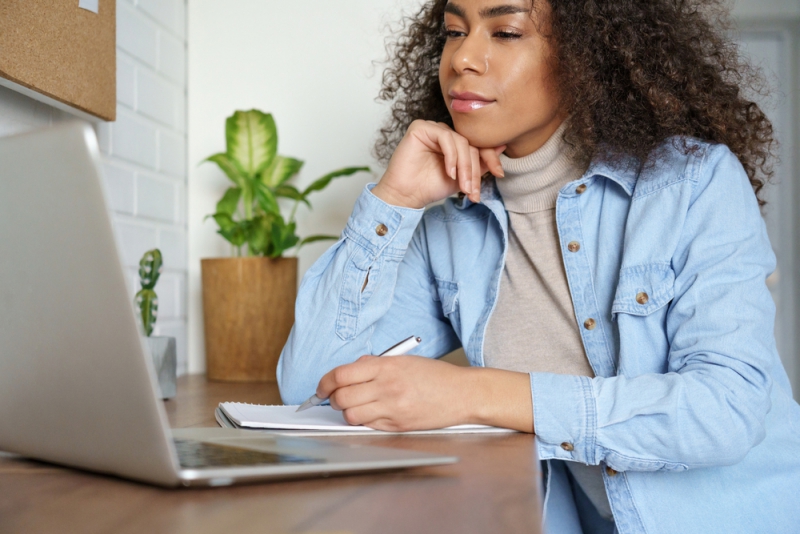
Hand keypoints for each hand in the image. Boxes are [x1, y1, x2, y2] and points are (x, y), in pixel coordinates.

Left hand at [316, 355, 533, 432]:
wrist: (462, 394)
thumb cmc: (435, 375)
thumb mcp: (403, 360)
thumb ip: (373, 365)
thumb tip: (348, 372)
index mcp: (387, 367)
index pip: (341, 375)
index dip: (325, 383)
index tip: (322, 387)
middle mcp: (387, 387)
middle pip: (341, 398)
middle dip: (333, 399)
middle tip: (337, 397)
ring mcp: (392, 409)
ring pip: (351, 416)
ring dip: (347, 412)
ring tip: (356, 407)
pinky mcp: (397, 426)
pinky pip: (368, 426)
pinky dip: (364, 421)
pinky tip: (372, 414)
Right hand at [372, 120, 505, 208]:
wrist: (406, 195)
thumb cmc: (430, 187)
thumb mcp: (463, 178)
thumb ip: (481, 163)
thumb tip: (502, 146)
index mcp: (454, 143)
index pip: (477, 145)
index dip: (490, 158)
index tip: (499, 174)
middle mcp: (444, 133)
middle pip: (470, 144)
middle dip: (474, 169)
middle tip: (472, 190)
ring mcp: (432, 129)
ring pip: (460, 141)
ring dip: (464, 166)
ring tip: (461, 185)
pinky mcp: (420, 127)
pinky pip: (445, 137)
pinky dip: (451, 156)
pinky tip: (449, 172)